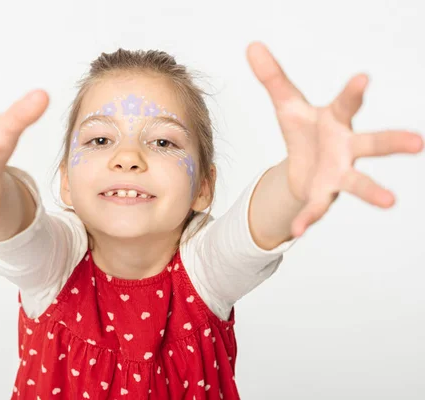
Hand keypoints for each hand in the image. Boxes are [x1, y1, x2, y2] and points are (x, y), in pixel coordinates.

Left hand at [247, 42, 422, 237]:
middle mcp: (345, 147)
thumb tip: (252, 46)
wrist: (303, 164)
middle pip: (372, 143)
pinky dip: (308, 219)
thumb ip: (272, 78)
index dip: (354, 91)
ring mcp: (338, 173)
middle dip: (394, 142)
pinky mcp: (324, 194)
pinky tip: (297, 231)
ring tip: (390, 200)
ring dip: (373, 191)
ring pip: (358, 182)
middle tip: (418, 142)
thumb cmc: (304, 130)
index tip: (363, 78)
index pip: (347, 103)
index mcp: (336, 119)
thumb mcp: (286, 104)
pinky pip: (317, 208)